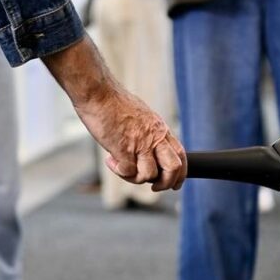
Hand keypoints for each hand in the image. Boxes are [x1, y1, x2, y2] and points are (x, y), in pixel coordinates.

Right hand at [44, 37, 186, 191]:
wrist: (99, 93)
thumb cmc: (115, 103)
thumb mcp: (142, 116)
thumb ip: (149, 133)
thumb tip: (148, 150)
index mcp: (160, 129)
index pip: (181, 155)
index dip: (180, 174)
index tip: (174, 184)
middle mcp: (154, 137)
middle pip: (173, 168)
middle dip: (165, 183)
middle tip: (154, 186)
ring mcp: (140, 144)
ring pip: (149, 175)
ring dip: (135, 178)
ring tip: (122, 168)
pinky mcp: (123, 149)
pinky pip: (128, 172)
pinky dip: (119, 171)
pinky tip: (110, 160)